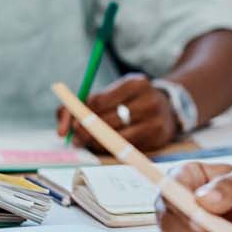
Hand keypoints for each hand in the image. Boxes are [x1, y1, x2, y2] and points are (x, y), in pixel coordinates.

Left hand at [56, 73, 178, 151]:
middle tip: (75, 138)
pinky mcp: (158, 136)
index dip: (79, 114)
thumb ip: (84, 102)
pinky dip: (110, 148)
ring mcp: (155, 119)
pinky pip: (125, 146)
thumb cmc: (131, 101)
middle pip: (106, 119)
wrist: (169, 109)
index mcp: (135, 83)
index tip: (69, 125)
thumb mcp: (112, 94)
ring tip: (87, 142)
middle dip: (85, 131)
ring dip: (95, 142)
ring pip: (114, 135)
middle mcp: (148, 99)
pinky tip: (104, 145)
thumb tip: (62, 117)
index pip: (98, 101)